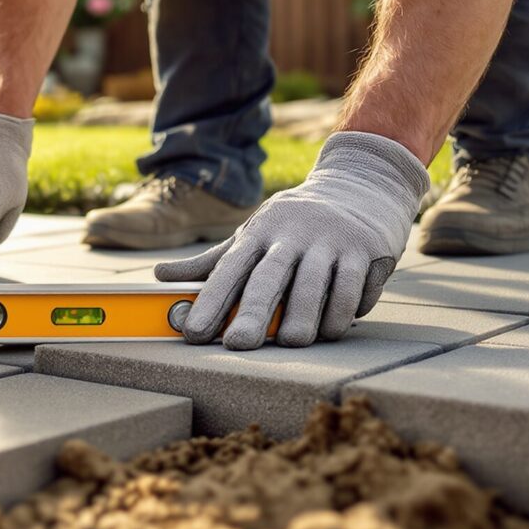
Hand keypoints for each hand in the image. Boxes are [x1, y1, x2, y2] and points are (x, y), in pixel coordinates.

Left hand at [154, 132, 430, 349]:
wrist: (361, 184)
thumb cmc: (295, 222)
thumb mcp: (253, 233)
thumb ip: (211, 260)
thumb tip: (160, 274)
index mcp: (260, 233)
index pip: (230, 269)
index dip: (210, 301)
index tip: (193, 332)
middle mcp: (294, 235)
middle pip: (271, 279)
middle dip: (253, 314)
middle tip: (238, 345)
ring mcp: (333, 242)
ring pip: (317, 289)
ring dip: (304, 320)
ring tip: (293, 342)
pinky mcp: (368, 251)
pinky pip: (355, 291)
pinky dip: (345, 313)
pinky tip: (335, 325)